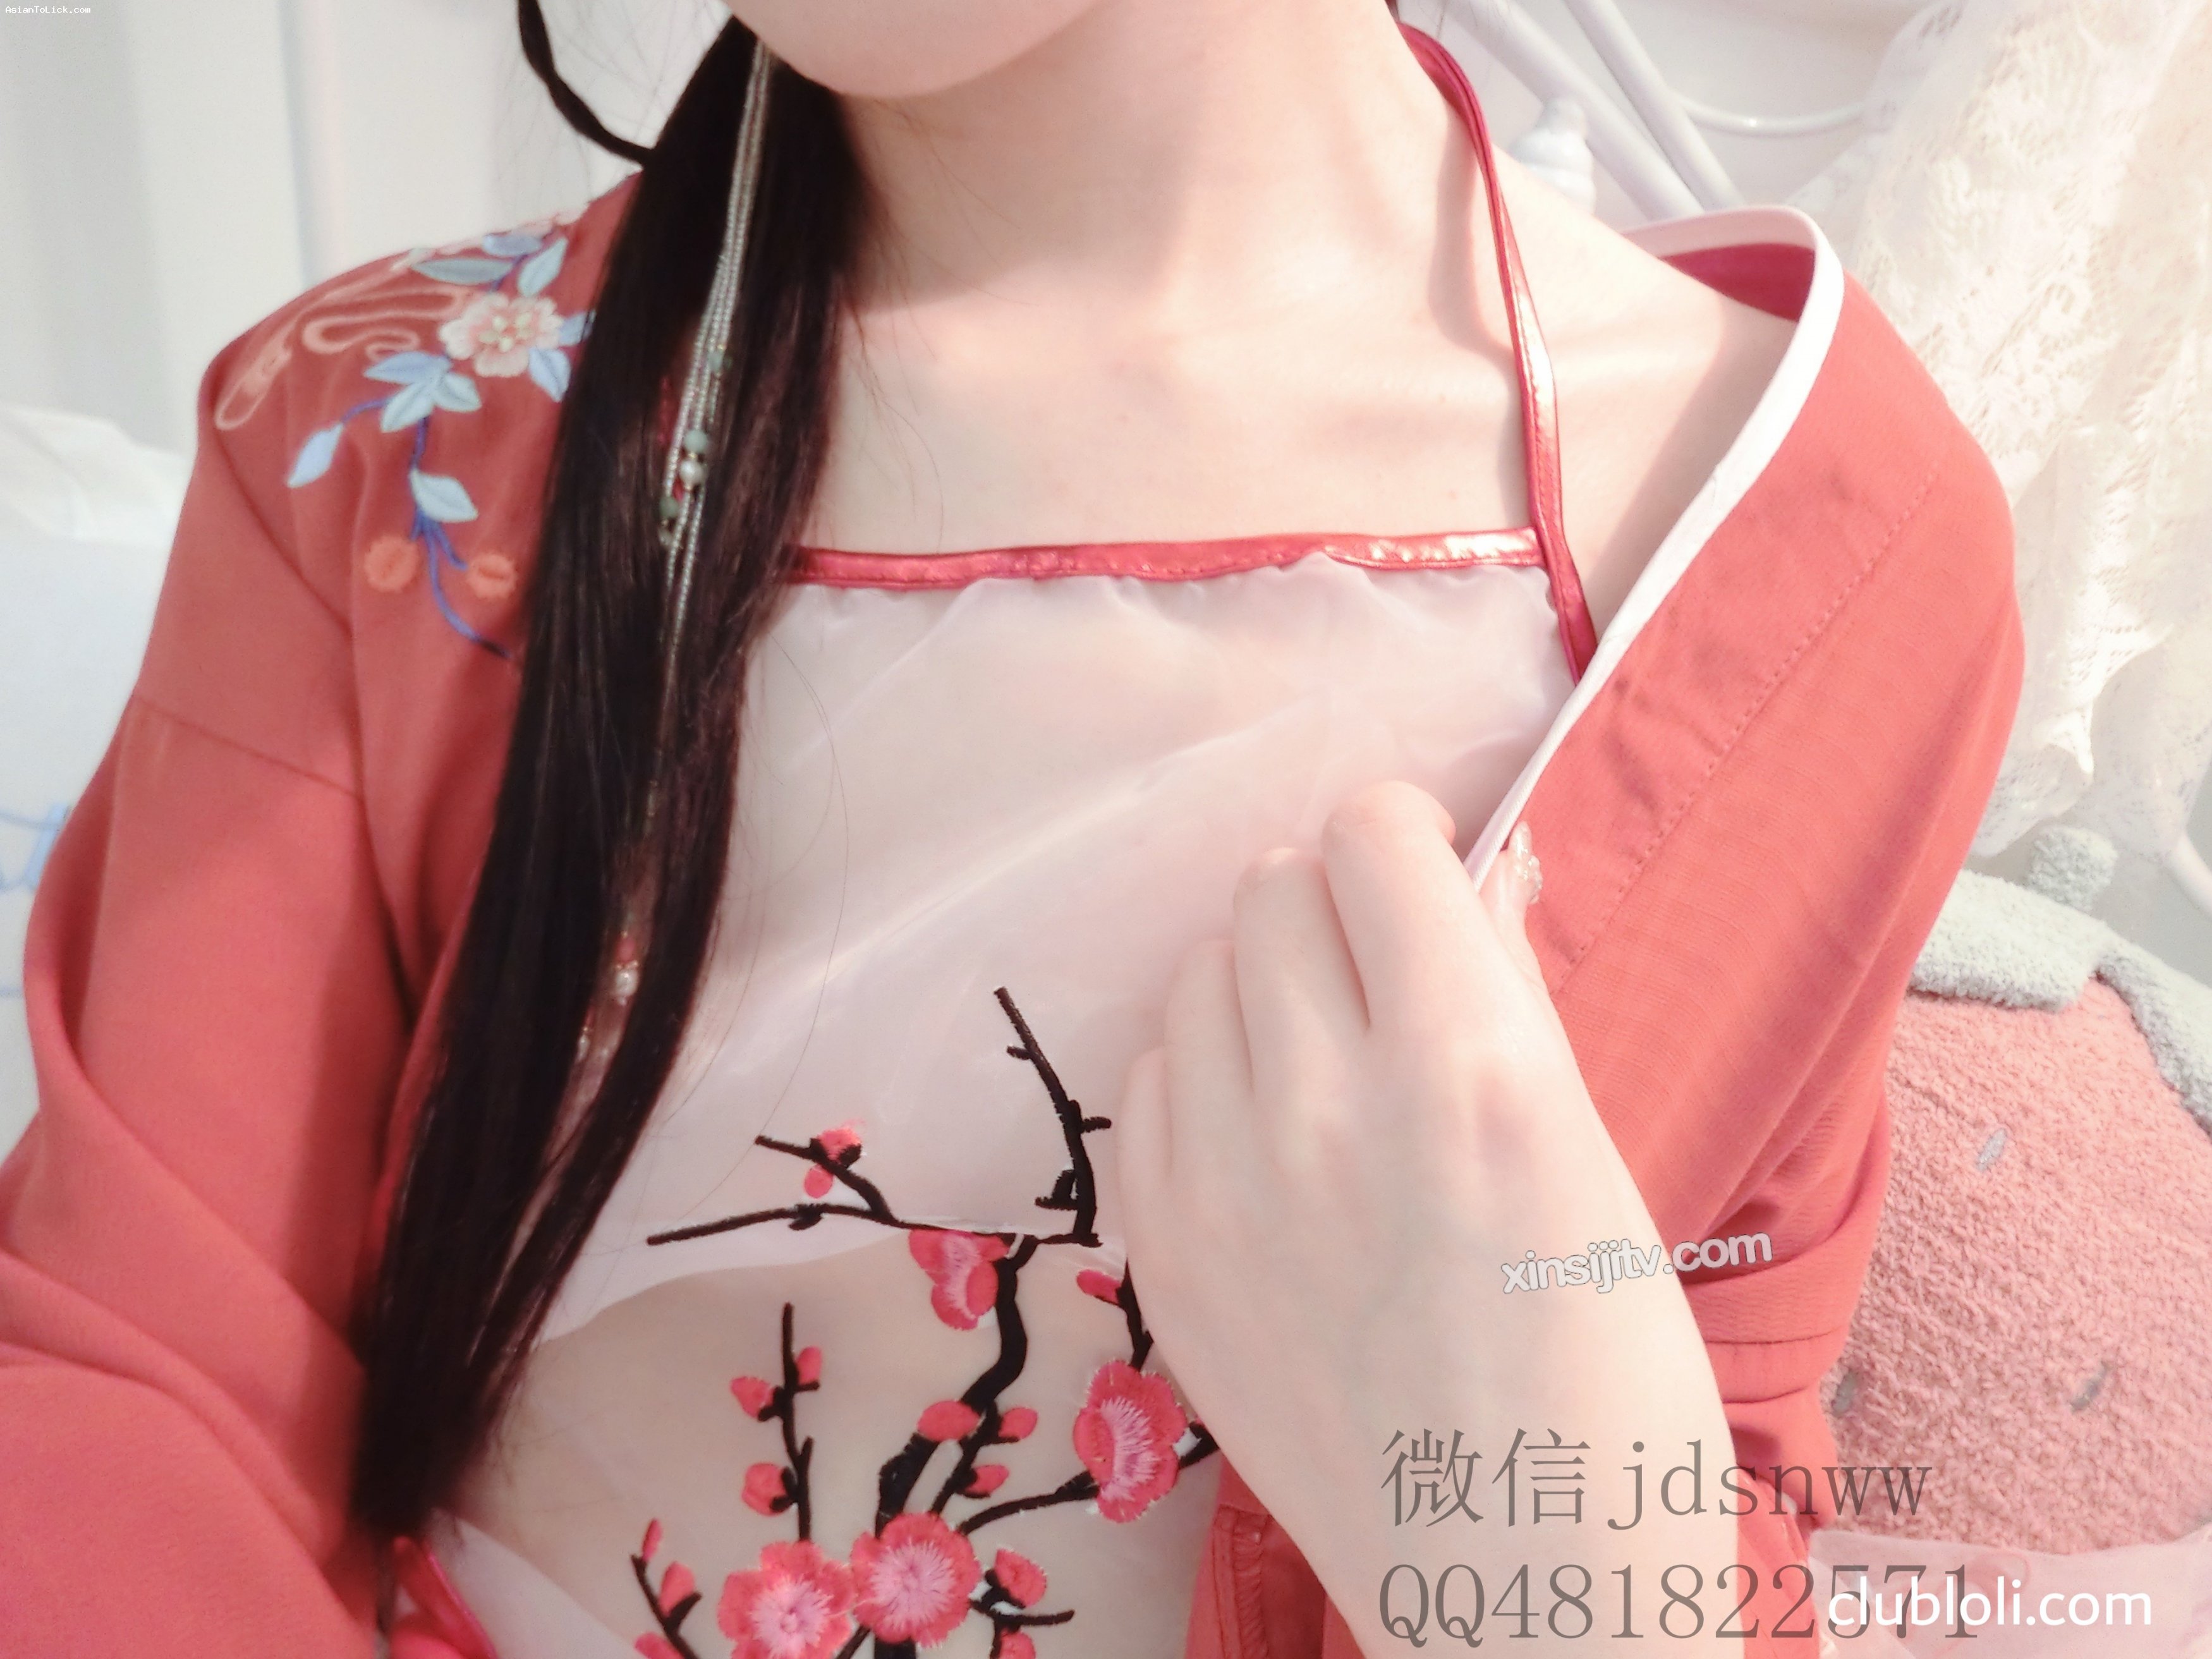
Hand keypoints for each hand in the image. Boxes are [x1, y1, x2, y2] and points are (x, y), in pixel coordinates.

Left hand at [1116, 780, 1735, 1653]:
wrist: (1519, 1587)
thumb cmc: (1613, 1383)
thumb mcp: (1601, 1166)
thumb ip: (1513, 1001)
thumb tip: (1473, 870)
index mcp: (1470, 1068)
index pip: (1374, 837)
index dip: (1404, 837)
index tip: (1422, 874)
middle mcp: (1328, 1106)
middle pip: (1271, 888)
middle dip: (1331, 905)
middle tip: (1378, 972)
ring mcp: (1224, 1185)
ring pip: (1196, 975)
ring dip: (1258, 987)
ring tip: (1320, 1056)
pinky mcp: (1162, 1255)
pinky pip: (1148, 1085)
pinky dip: (1201, 1081)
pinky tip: (1262, 1136)